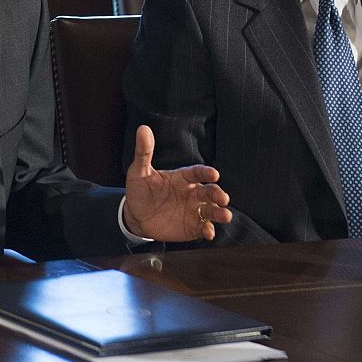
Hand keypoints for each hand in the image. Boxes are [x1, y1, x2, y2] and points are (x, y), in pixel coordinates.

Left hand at [121, 125, 232, 241]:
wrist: (135, 215)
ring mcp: (194, 210)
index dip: (206, 172)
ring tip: (225, 215)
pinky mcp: (193, 227)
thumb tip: (143, 128)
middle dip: (218, 194)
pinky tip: (208, 232)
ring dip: (220, 212)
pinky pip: (204, 227)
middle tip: (223, 198)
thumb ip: (144, 152)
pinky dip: (208, 230)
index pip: (198, 172)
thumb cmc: (140, 190)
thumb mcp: (139, 171)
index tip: (213, 174)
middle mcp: (192, 192)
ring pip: (212, 210)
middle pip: (209, 191)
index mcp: (183, 177)